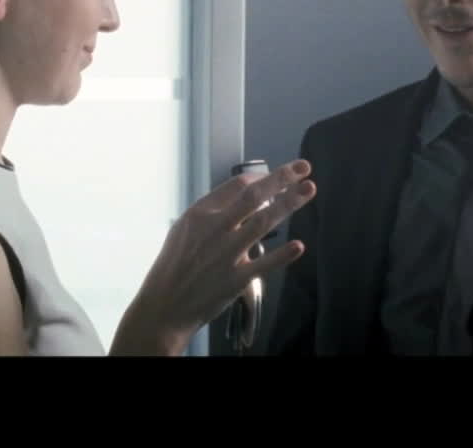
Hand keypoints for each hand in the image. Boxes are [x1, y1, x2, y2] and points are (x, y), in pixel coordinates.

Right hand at [120, 159, 316, 354]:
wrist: (164, 307)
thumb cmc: (175, 266)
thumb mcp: (184, 230)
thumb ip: (213, 211)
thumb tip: (244, 191)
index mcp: (199, 214)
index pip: (236, 185)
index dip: (262, 176)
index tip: (281, 175)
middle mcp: (214, 229)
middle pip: (253, 196)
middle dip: (281, 178)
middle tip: (304, 167)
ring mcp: (226, 254)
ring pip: (263, 222)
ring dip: (289, 203)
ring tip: (308, 190)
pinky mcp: (235, 280)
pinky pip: (263, 264)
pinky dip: (282, 255)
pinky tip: (298, 246)